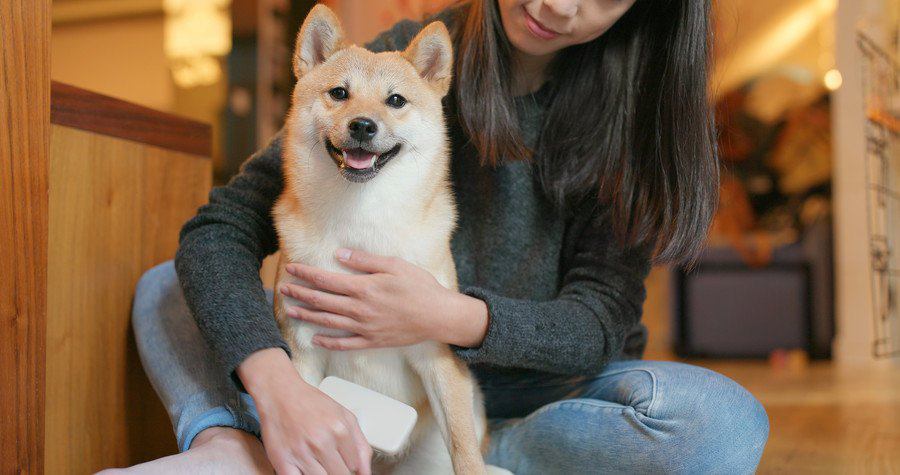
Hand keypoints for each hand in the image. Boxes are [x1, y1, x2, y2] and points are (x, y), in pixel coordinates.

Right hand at [237, 348, 371, 474]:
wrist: (280, 393)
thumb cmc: (312, 404)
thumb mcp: (345, 417)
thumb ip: (360, 446)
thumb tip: (366, 473)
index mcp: (340, 431)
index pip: (355, 466)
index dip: (348, 463)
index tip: (341, 457)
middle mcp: (321, 442)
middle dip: (337, 469)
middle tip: (328, 458)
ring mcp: (301, 453)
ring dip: (321, 473)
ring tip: (315, 459)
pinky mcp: (282, 461)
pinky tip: (303, 466)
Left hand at [278, 248, 488, 349]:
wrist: (438, 316)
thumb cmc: (420, 287)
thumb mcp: (395, 265)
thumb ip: (365, 261)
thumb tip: (339, 254)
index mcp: (364, 288)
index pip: (326, 280)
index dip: (306, 274)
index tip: (291, 268)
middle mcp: (360, 309)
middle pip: (322, 301)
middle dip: (300, 293)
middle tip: (283, 288)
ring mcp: (365, 327)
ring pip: (328, 322)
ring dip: (307, 316)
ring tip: (291, 311)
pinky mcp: (372, 341)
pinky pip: (345, 344)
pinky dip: (328, 342)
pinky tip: (315, 339)